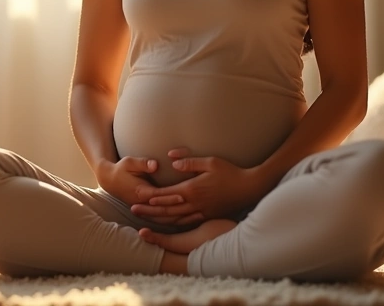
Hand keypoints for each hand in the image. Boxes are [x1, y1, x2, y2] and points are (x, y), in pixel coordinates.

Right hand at [97, 156, 203, 224]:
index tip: (183, 195)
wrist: (111, 181)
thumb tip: (155, 165)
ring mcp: (146, 209)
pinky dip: (177, 220)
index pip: (158, 196)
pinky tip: (190, 219)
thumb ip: (143, 163)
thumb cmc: (121, 169)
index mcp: (140, 192)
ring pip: (166, 218)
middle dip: (181, 210)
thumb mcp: (129, 162)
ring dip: (182, 218)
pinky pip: (165, 219)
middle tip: (197, 208)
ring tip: (199, 216)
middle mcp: (144, 203)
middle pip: (165, 211)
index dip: (170, 196)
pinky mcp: (149, 210)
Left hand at [130, 148, 265, 223]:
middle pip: (167, 209)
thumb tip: (172, 160)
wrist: (249, 188)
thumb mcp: (210, 161)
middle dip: (149, 210)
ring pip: (175, 218)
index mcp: (192, 189)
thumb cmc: (230, 172)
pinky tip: (167, 223)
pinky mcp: (207, 216)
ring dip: (159, 219)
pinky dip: (174, 223)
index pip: (167, 194)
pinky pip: (187, 222)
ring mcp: (201, 212)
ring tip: (145, 218)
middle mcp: (194, 203)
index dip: (151, 197)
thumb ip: (189, 162)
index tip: (137, 197)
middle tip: (133, 210)